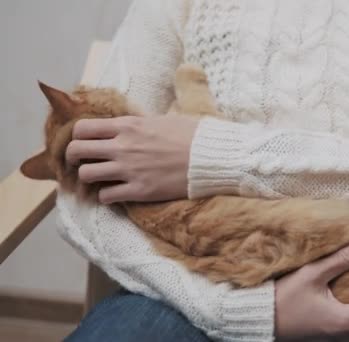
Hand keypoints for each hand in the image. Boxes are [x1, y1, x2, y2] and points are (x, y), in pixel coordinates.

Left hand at [65, 115, 199, 202]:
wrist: (212, 157)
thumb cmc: (193, 135)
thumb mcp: (162, 119)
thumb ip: (138, 124)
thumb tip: (127, 127)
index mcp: (128, 126)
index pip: (83, 128)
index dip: (78, 136)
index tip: (85, 142)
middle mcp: (122, 147)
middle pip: (76, 151)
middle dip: (74, 158)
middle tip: (83, 162)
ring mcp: (129, 170)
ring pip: (86, 175)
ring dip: (90, 178)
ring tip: (101, 179)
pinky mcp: (139, 191)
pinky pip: (106, 196)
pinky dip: (107, 196)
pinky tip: (117, 193)